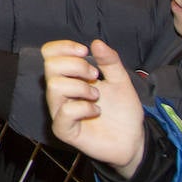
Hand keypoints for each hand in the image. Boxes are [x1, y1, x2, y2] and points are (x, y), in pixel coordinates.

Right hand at [45, 39, 147, 177]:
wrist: (133, 139)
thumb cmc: (122, 110)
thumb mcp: (121, 80)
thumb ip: (110, 61)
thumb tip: (96, 42)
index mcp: (68, 76)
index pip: (49, 53)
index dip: (63, 47)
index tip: (85, 51)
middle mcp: (59, 92)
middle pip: (50, 66)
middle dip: (77, 66)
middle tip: (95, 76)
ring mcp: (60, 111)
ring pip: (54, 87)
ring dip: (81, 87)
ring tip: (96, 96)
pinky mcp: (64, 130)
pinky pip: (65, 112)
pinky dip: (83, 107)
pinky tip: (96, 111)